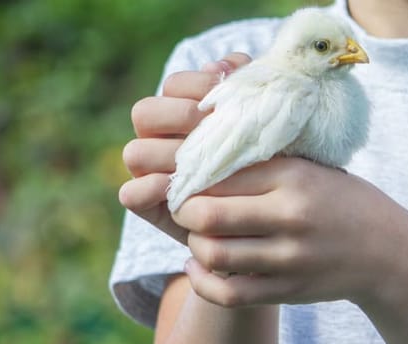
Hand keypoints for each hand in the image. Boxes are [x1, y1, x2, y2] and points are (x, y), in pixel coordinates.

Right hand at [120, 53, 252, 244]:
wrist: (276, 214)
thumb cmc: (271, 159)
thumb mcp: (265, 121)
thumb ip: (247, 87)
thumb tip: (225, 64)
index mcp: (185, 110)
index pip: (175, 85)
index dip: (196, 85)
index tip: (226, 97)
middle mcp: (163, 138)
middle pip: (145, 113)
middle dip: (177, 116)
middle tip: (210, 128)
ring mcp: (153, 172)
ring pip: (135, 152)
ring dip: (162, 153)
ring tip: (196, 161)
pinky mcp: (153, 207)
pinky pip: (131, 195)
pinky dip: (144, 189)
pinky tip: (173, 188)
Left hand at [173, 158, 407, 307]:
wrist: (389, 251)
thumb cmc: (340, 201)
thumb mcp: (310, 168)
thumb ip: (263, 161)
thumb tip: (201, 148)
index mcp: (293, 175)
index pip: (219, 172)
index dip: (190, 176)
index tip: (186, 178)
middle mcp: (292, 215)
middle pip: (207, 215)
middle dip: (184, 212)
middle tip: (185, 208)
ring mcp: (291, 257)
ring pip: (213, 254)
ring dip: (194, 245)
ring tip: (199, 236)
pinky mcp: (289, 289)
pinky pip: (228, 294)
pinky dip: (203, 282)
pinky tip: (199, 267)